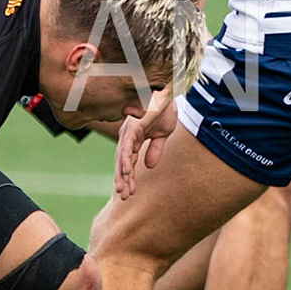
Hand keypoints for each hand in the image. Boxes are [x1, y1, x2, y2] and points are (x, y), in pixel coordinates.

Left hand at [114, 85, 176, 199]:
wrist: (168, 92)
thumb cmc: (163, 109)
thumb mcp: (162, 134)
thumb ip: (155, 150)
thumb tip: (148, 167)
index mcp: (133, 139)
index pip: (128, 162)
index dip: (128, 178)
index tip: (130, 194)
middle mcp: (127, 136)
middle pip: (122, 162)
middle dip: (123, 180)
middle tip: (124, 197)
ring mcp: (129, 131)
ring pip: (123, 157)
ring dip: (122, 174)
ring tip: (123, 190)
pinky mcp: (134, 126)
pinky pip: (128, 146)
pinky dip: (126, 159)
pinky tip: (127, 171)